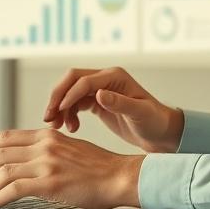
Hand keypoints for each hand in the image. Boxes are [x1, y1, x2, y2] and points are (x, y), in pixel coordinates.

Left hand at [0, 128, 143, 208]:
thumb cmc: (100, 168)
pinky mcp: (49, 183)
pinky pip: (13, 190)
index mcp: (48, 135)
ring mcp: (46, 164)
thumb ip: (47, 150)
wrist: (119, 176)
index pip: (6, 136)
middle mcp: (44, 145)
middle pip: (0, 153)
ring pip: (3, 172)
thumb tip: (27, 159)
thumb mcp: (70, 148)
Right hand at [42, 67, 184, 153]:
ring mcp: (100, 90)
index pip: (84, 81)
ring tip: (58, 127)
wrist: (161, 132)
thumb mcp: (140, 113)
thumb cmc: (155, 121)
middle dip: (58, 97)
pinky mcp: (97, 103)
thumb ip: (120, 103)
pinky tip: (71, 128)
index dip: (69, 95)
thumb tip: (99, 94)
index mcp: (115, 76)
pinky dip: (69, 114)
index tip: (58, 112)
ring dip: (61, 107)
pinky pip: (76, 104)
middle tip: (48, 117)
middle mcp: (105, 79)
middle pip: (72, 80)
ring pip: (71, 92)